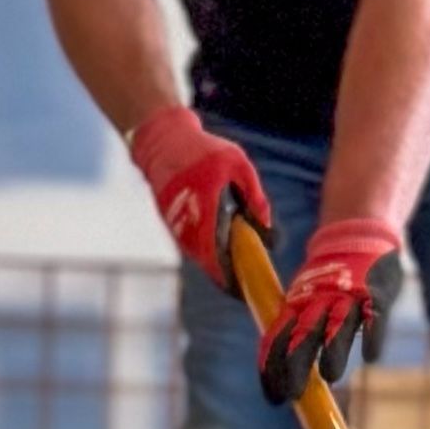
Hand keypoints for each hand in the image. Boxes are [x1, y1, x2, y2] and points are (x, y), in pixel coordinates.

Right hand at [129, 106, 271, 291]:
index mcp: (206, 203)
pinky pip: (189, 243)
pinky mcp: (169, 219)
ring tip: (233, 275)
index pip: (216, 249)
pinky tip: (218, 255)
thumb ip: (254, 195)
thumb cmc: (204, 150)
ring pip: (196, 253)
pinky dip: (204, 251)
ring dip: (213, 264)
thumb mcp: (237, 164)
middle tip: (243, 286)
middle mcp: (187, 217)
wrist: (163, 140)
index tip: (241, 287)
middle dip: (223, 274)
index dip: (228, 273)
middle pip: (205, 258)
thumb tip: (266, 226)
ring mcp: (175, 220)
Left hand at [259, 220, 403, 404]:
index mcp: (296, 304)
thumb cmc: (329, 281)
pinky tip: (371, 357)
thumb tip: (279, 376)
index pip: (277, 338)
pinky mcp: (376, 294)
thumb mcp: (305, 298)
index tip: (273, 399)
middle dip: (297, 365)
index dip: (273, 367)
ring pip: (338, 325)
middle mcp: (318, 301)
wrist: (357, 235)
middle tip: (293, 394)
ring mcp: (348, 296)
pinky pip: (374, 317)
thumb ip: (293, 330)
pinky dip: (374, 335)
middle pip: (304, 336)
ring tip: (331, 376)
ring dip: (334, 350)